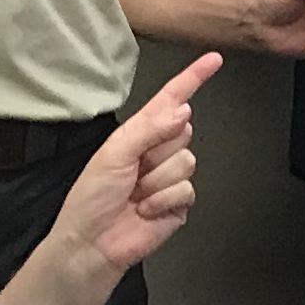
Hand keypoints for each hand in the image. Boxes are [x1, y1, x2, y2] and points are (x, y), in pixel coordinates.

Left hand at [48, 53, 220, 274]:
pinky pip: (187, 190)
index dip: (192, 78)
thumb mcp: (114, 153)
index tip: (213, 60)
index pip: (171, 99)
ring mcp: (170, 178)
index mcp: (140, 133)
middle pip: (184, 131)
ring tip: (136, 195)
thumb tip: (183, 111)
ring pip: (186, 161)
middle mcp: (158, 152)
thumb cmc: (91, 199)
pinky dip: (163, 201)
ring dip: (157, 180)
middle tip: (134, 170)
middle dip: (159, 150)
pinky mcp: (179, 203)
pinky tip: (146, 210)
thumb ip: (148, 128)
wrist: (92, 244)